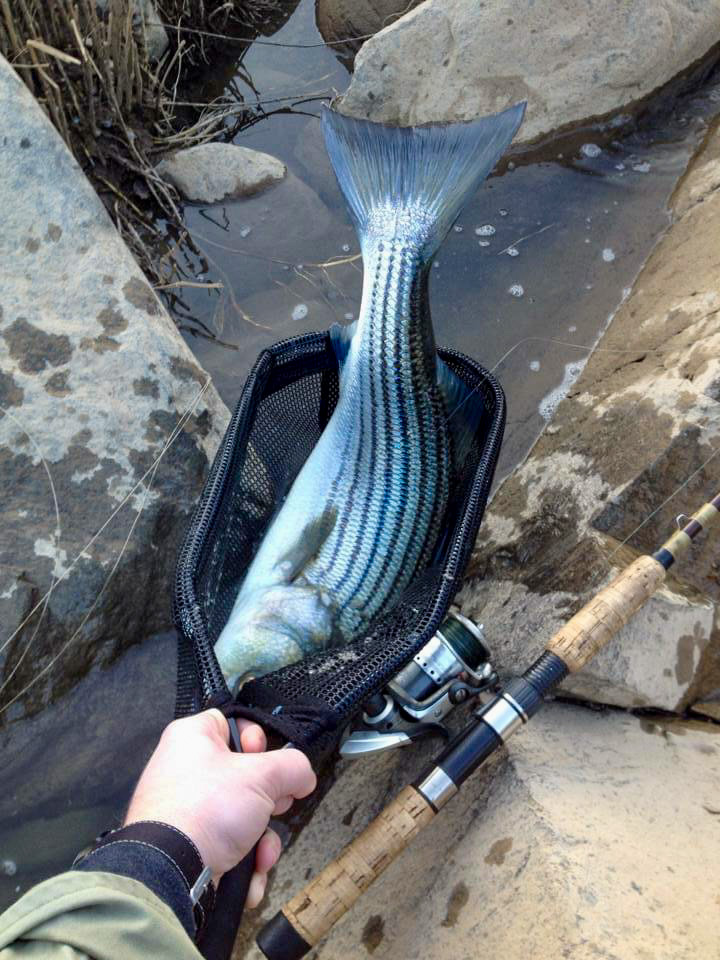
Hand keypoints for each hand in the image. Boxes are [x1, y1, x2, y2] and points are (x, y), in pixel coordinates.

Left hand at [124, 710, 315, 906]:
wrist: (171, 873)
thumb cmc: (211, 807)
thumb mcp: (263, 775)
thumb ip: (294, 767)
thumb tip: (303, 777)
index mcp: (191, 739)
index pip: (231, 723)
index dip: (256, 739)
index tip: (265, 759)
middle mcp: (184, 771)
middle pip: (244, 777)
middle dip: (269, 802)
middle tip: (274, 807)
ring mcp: (185, 813)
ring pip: (241, 818)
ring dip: (261, 841)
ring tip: (262, 854)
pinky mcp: (188, 848)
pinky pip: (227, 848)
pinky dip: (243, 863)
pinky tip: (248, 876)